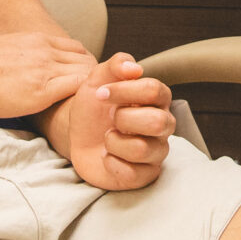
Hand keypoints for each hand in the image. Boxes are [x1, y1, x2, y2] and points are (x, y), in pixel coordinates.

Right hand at [0, 32, 94, 119]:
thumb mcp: (4, 50)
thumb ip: (23, 55)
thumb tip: (26, 70)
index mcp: (36, 39)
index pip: (75, 47)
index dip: (83, 62)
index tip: (84, 77)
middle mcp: (45, 50)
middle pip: (85, 59)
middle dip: (93, 74)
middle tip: (95, 93)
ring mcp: (46, 69)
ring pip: (86, 72)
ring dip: (91, 86)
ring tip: (91, 103)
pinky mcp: (42, 91)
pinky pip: (77, 88)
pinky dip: (85, 96)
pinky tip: (83, 108)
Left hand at [66, 53, 174, 191]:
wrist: (77, 135)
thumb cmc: (94, 106)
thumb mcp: (98, 78)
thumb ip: (116, 64)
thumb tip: (134, 68)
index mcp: (157, 98)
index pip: (154, 90)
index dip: (125, 91)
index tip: (101, 93)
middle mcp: (162, 124)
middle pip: (158, 122)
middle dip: (124, 119)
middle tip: (109, 118)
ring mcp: (155, 151)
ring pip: (143, 149)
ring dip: (114, 142)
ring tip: (106, 138)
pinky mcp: (144, 175)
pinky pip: (134, 174)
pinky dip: (112, 164)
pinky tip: (106, 156)